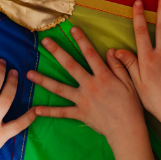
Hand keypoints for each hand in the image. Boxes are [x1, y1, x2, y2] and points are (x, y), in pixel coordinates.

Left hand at [26, 26, 144, 147]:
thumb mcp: (129, 83)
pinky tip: (36, 110)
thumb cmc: (131, 106)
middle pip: (70, 66)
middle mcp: (90, 86)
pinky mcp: (80, 113)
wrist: (127, 130)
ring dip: (43, 80)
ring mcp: (83, 100)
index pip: (90, 54)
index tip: (72, 29)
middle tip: (45, 42)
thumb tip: (111, 50)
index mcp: (103, 76)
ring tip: (29, 74)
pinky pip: (62, 112)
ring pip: (60, 88)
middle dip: (57, 52)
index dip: (81, 40)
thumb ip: (119, 66)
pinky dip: (49, 111)